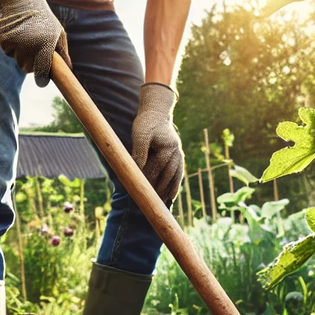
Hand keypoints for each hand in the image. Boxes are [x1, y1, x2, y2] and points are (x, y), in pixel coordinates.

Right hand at [0, 0, 70, 86]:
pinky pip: (8, 51)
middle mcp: (28, 47)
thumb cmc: (45, 20)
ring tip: (27, 39)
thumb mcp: (59, 34)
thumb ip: (63, 54)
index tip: (42, 80)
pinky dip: (12, 47)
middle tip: (35, 51)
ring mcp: (14, 44)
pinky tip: (17, 34)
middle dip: (32, 64)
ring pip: (17, 60)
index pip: (41, 72)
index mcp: (44, 46)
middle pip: (27, 69)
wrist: (22, 1)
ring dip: (22, 55)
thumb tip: (68, 70)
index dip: (42, 79)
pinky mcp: (3, 41)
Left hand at [131, 83, 184, 200]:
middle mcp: (176, 152)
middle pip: (167, 174)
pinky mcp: (177, 156)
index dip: (148, 178)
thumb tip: (135, 171)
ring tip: (164, 202)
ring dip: (169, 189)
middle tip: (151, 201)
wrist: (157, 112)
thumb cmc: (146, 123)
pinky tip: (172, 195)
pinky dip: (175, 184)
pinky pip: (178, 173)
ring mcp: (179, 154)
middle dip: (159, 188)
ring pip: (175, 175)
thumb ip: (139, 152)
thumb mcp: (140, 135)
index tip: (140, 189)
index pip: (157, 166)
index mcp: (168, 147)